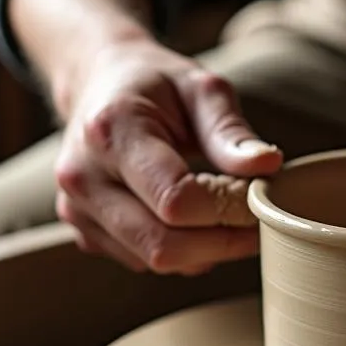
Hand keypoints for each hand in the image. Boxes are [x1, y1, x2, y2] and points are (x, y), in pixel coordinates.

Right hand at [54, 38, 281, 273]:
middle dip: (221, 242)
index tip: (259, 199)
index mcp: (111, 131)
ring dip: (204, 250)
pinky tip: (195, 221)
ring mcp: (76, 209)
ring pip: (154, 260)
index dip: (226, 210)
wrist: (99, 83)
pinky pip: (142, 261)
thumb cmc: (156, 84)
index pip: (175, 199)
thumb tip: (268, 166)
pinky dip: (180, 252)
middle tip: (255, 222)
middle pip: (163, 243)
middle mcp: (83, 176)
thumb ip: (231, 131)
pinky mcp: (82, 231)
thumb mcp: (200, 88)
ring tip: (226, 215)